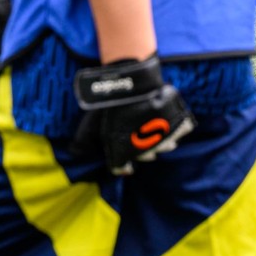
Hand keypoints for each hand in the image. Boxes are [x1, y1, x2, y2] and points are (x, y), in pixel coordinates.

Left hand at [72, 54, 195, 174]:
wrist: (132, 87)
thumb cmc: (110, 106)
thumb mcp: (91, 126)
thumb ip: (83, 142)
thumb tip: (74, 153)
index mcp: (125, 155)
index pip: (123, 168)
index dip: (122, 163)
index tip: (122, 155)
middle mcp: (147, 152)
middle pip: (147, 156)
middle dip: (142, 148)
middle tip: (137, 134)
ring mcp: (163, 139)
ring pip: (165, 146)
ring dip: (159, 139)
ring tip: (153, 127)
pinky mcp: (177, 125)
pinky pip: (181, 131)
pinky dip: (177, 127)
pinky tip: (168, 120)